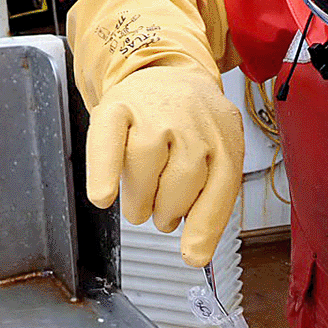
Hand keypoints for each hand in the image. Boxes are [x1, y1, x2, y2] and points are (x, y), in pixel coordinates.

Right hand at [86, 65, 242, 266]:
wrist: (164, 72)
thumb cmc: (190, 126)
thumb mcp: (214, 156)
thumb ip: (210, 203)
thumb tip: (195, 255)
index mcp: (224, 136)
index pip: (220, 187)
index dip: (204, 227)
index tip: (193, 256)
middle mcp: (193, 120)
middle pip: (182, 179)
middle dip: (169, 210)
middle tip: (162, 216)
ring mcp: (155, 110)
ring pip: (146, 163)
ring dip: (140, 199)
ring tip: (140, 205)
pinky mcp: (118, 106)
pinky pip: (108, 141)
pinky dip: (103, 172)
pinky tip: (102, 197)